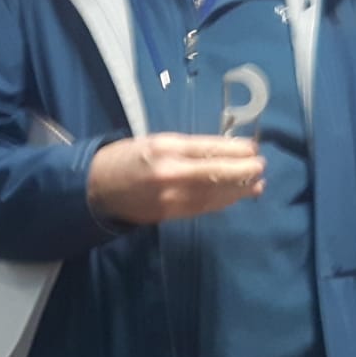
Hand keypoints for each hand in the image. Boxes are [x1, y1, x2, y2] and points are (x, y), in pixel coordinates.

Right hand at [87, 135, 263, 224]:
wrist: (94, 188)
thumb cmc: (125, 158)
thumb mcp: (155, 141)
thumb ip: (186, 148)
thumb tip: (221, 151)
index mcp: (165, 148)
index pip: (209, 149)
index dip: (235, 151)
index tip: (253, 149)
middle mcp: (170, 173)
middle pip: (215, 174)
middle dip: (242, 172)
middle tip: (261, 168)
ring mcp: (170, 197)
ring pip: (213, 195)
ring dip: (237, 191)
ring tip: (256, 185)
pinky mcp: (169, 214)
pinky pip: (202, 208)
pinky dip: (221, 202)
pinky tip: (234, 197)